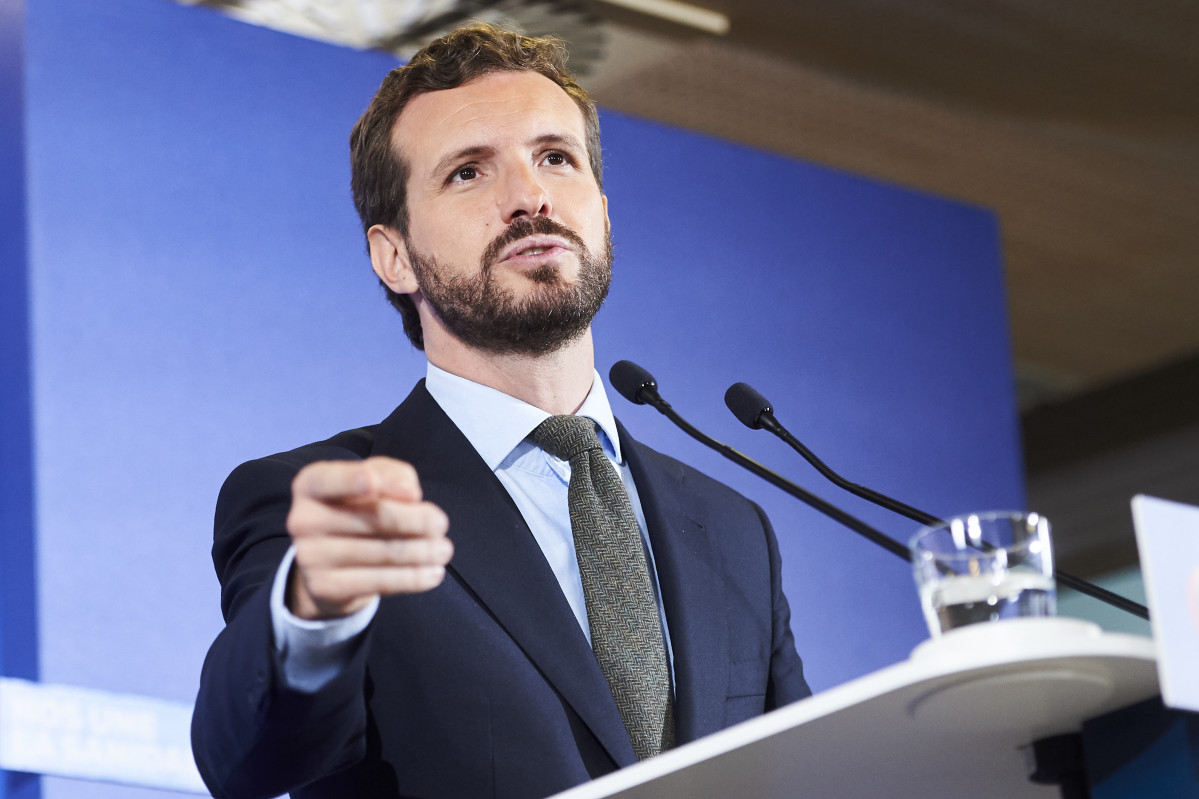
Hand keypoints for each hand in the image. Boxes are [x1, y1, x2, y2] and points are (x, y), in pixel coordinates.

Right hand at [286, 457, 451, 619]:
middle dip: (417, 521)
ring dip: (423, 551)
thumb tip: (410, 494)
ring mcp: (310, 556)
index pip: (329, 479)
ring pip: (384, 552)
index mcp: (309, 484)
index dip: (356, 480)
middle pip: (375, 517)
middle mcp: (302, 519)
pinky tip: (434, 573)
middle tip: (441, 524)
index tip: (399, 488)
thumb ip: (393, 474)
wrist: (328, 563)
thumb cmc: (358, 508)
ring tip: (444, 550)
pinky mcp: (325, 587)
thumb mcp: (373, 478)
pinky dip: (414, 578)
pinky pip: (380, 582)